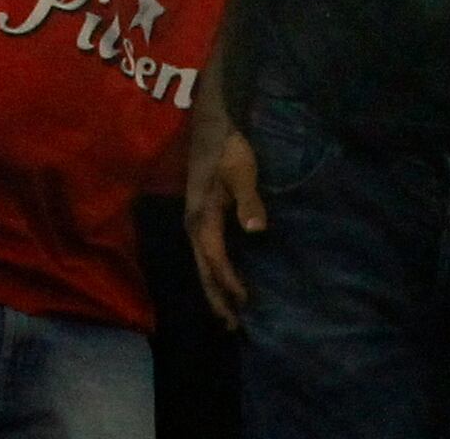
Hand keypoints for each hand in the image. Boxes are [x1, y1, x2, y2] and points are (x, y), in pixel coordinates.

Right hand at [185, 124, 262, 327]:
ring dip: (212, 287)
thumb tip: (256, 230)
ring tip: (225, 312)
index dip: (229, 282)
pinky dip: (212, 271)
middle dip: (215, 297)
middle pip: (202, 267)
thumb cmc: (226, 148)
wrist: (206, 123)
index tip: (246, 304)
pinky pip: (203, 251)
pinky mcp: (198, 214)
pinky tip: (221, 277)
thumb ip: (248, 200)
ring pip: (200, 261)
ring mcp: (193, 218)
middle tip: (230, 327)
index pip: (214, 258)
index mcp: (201, 217)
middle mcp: (193, 223)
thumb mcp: (240, 171)